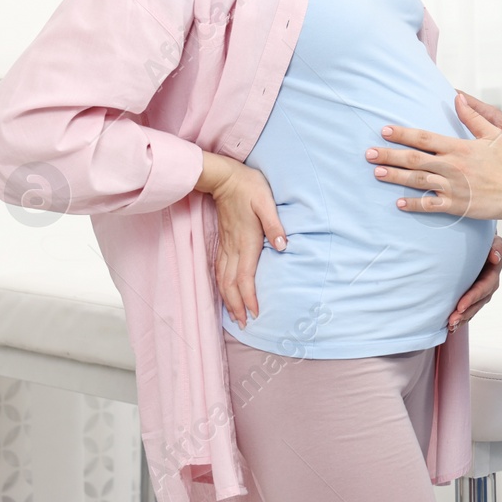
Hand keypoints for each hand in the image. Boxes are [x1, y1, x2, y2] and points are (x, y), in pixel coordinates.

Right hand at [198, 153, 285, 327]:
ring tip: (234, 314)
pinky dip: (221, 284)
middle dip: (236, 306)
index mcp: (246, 241)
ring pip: (222, 279)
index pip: (245, 278)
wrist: (223, 176)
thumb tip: (283, 247)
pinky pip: (219, 268)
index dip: (249, 298)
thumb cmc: (248, 187)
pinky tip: (224, 290)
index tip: (255, 314)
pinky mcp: (222, 240)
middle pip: (231, 284)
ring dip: (228, 299)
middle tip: (243, 325)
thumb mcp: (266, 202)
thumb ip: (274, 225)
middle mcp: (233, 247)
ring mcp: (225, 244)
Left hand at [369, 95, 501, 219]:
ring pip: (418, 181)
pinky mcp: (456, 205)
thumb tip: (457, 97)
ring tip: (376, 173)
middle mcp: (452, 166)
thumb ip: (472, 116)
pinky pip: (430, 205)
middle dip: (389, 155)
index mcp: (458, 148)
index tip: (384, 130)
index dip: (402, 134)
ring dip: (396, 177)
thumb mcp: (492, 135)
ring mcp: (453, 187)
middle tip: (368, 153)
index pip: (424, 138)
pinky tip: (399, 202)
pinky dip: (414, 204)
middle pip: (414, 159)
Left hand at [447, 235, 501, 330]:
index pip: (484, 286)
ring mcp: (483, 290)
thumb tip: (495, 257)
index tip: (460, 306)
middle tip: (452, 320)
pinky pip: (470, 308)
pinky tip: (452, 327)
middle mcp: (490, 282)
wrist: (478, 240)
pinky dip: (462, 318)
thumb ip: (496, 246)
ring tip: (451, 326)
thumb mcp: (491, 239)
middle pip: (479, 301)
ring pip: (474, 307)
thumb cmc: (482, 238)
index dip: (473, 297)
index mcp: (494, 269)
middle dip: (466, 312)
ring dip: (463, 318)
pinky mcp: (475, 294)